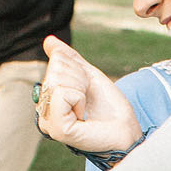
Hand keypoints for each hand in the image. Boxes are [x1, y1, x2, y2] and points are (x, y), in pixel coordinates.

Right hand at [36, 35, 140, 155]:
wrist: (126, 130)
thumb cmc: (109, 107)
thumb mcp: (87, 76)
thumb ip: (68, 59)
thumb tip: (48, 40)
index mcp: (49, 100)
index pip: (56, 62)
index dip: (78, 70)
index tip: (87, 90)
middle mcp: (44, 112)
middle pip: (55, 70)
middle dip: (79, 79)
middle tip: (88, 99)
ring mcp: (48, 122)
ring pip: (58, 81)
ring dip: (80, 89)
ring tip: (86, 107)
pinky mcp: (57, 128)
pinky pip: (62, 93)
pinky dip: (79, 98)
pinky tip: (83, 115)